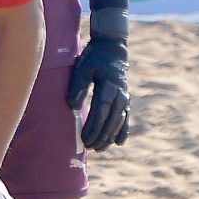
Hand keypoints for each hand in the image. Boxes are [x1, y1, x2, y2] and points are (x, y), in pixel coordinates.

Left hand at [66, 35, 129, 150]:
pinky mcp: (126, 99)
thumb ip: (77, 87)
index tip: (84, 139)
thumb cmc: (94, 58)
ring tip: (100, 148)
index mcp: (109, 87)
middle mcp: (120, 94)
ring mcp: (125, 97)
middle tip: (89, 148)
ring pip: (119, 121)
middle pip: (111, 120)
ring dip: (110, 136)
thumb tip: (72, 106)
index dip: (93, 127)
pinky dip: (123, 130)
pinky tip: (120, 143)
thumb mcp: (82, 68)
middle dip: (101, 136)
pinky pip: (126, 117)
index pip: (101, 112)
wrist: (112, 49)